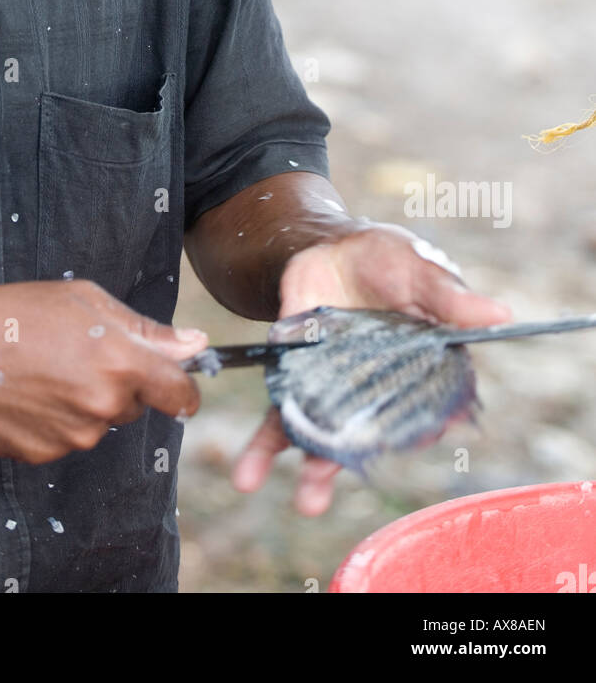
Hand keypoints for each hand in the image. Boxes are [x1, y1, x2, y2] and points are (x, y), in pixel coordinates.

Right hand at [0, 279, 207, 461]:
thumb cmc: (12, 315)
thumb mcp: (84, 300)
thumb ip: (144, 328)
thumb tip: (193, 343)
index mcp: (122, 364)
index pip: (180, 394)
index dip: (184, 389)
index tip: (177, 386)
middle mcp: (104, 407)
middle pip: (134, 404)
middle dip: (119, 384)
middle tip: (78, 354)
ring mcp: (73, 437)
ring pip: (98, 422)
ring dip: (84, 401)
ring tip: (43, 368)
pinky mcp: (43, 455)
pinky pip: (65, 437)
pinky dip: (54, 419)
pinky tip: (26, 392)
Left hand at [232, 221, 511, 514]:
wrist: (325, 246)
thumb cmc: (388, 259)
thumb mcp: (418, 268)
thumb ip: (449, 297)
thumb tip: (500, 313)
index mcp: (422, 371)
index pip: (432, 406)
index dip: (429, 422)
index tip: (427, 434)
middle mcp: (380, 392)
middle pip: (374, 432)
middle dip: (359, 460)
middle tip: (348, 485)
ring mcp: (337, 391)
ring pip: (327, 435)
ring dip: (314, 470)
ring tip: (306, 503)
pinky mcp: (298, 381)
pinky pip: (281, 416)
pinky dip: (266, 446)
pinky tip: (248, 474)